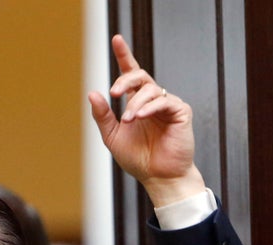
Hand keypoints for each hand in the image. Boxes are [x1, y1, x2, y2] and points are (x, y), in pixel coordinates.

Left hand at [88, 34, 205, 206]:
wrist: (158, 177)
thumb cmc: (138, 159)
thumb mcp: (113, 136)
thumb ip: (103, 116)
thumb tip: (92, 93)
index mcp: (136, 103)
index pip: (130, 74)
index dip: (124, 56)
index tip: (116, 39)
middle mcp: (152, 100)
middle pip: (140, 76)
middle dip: (125, 79)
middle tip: (113, 93)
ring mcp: (167, 104)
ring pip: (150, 89)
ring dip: (135, 103)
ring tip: (128, 120)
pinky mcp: (180, 112)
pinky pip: (164, 101)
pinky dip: (149, 107)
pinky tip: (140, 117)